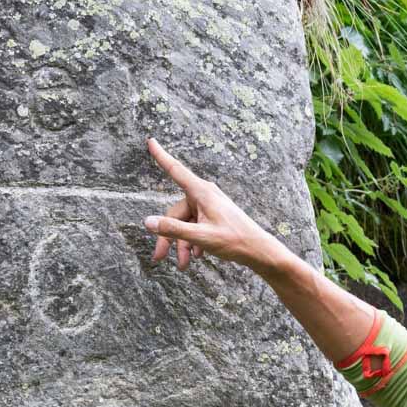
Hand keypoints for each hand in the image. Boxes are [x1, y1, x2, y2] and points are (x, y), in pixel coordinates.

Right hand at [142, 137, 281, 271]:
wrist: (258, 250)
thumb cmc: (234, 240)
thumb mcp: (201, 237)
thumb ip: (173, 229)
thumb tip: (148, 222)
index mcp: (202, 192)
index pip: (176, 170)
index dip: (161, 156)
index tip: (151, 141)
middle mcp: (204, 196)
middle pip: (175, 213)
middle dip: (168, 237)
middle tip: (158, 258)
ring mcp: (208, 207)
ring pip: (184, 224)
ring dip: (181, 244)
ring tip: (183, 265)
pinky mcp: (212, 217)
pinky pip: (194, 227)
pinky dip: (192, 242)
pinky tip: (197, 256)